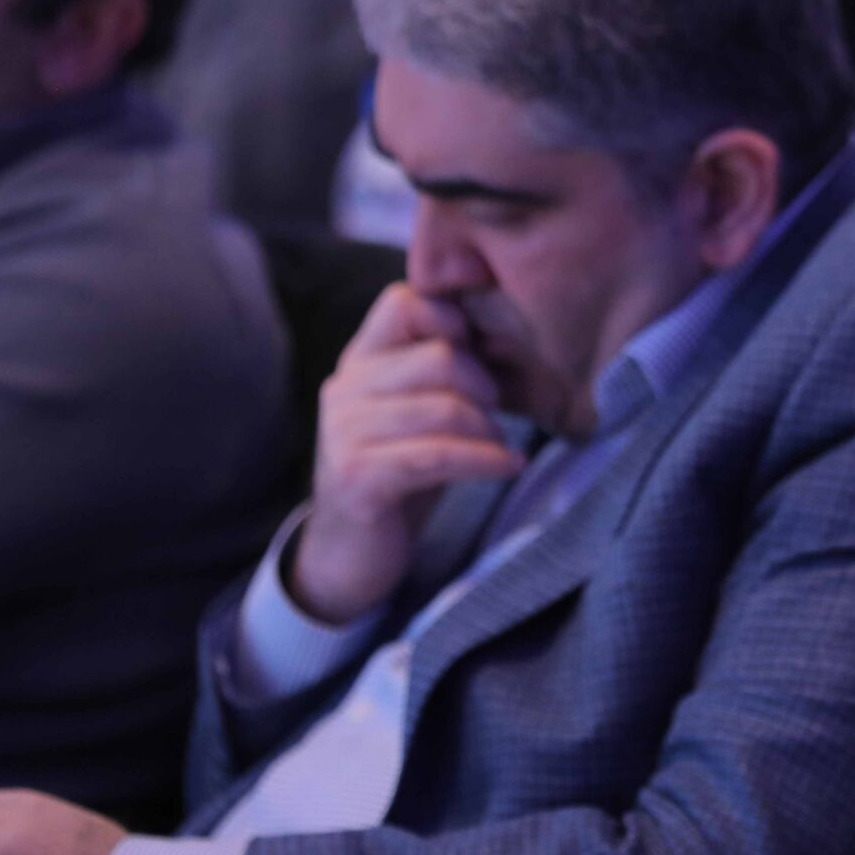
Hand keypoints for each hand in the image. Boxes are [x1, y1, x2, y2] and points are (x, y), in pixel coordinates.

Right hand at [299, 282, 524, 622]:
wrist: (350, 553)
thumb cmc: (399, 472)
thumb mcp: (416, 409)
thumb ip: (441, 368)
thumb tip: (505, 327)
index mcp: (359, 360)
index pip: (405, 301)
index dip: (456, 318)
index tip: (486, 351)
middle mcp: (345, 387)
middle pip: (439, 356)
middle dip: (485, 384)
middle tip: (498, 410)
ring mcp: (345, 432)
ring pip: (445, 406)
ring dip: (488, 428)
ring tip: (499, 445)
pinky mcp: (359, 476)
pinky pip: (439, 454)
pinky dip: (486, 459)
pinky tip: (509, 465)